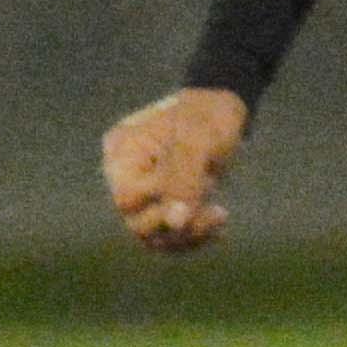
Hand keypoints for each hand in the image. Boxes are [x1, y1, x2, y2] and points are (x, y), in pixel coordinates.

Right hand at [103, 88, 248, 251]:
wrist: (224, 109)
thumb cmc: (209, 116)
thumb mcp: (200, 140)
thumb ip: (184, 177)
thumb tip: (175, 222)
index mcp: (122, 152)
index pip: (127, 199)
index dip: (161, 203)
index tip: (196, 186)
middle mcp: (125, 176)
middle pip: (136, 223)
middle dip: (178, 224)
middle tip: (214, 207)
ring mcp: (142, 193)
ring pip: (153, 236)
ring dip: (189, 234)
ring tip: (219, 214)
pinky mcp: (161, 206)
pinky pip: (169, 236)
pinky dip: (194, 235)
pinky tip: (218, 218)